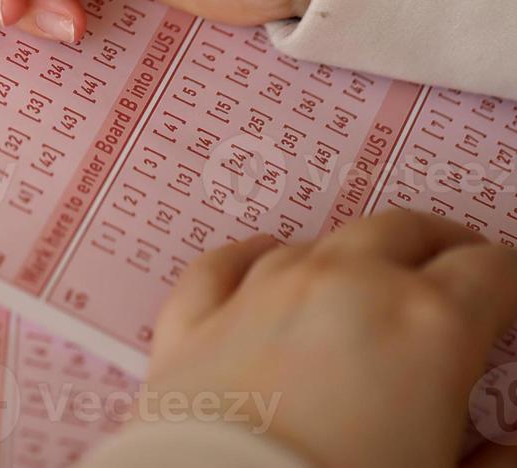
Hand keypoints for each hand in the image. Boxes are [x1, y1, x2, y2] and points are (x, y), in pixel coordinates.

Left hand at [146, 210, 516, 467]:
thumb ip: (501, 458)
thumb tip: (514, 444)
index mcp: (427, 323)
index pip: (493, 270)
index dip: (513, 280)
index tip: (516, 298)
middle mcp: (343, 284)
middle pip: (404, 232)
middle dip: (440, 246)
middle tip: (459, 269)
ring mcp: (259, 292)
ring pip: (320, 244)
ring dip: (355, 256)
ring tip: (373, 280)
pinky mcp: (193, 319)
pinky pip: (224, 265)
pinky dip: (252, 256)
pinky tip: (264, 254)